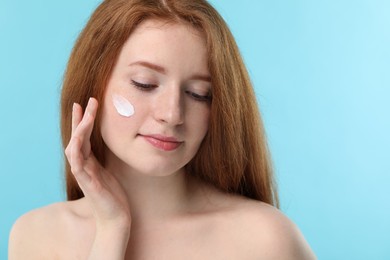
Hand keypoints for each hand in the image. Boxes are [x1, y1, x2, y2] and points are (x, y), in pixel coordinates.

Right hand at [65, 98, 130, 230]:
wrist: (116, 219)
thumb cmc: (114, 197)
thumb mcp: (111, 172)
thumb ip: (106, 160)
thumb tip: (116, 144)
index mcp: (91, 163)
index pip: (85, 137)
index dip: (85, 121)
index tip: (88, 104)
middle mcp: (84, 166)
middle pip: (78, 138)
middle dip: (81, 119)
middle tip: (86, 101)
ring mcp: (83, 174)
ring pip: (74, 147)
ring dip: (79, 130)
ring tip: (86, 113)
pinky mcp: (86, 183)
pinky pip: (77, 163)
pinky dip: (76, 150)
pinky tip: (79, 138)